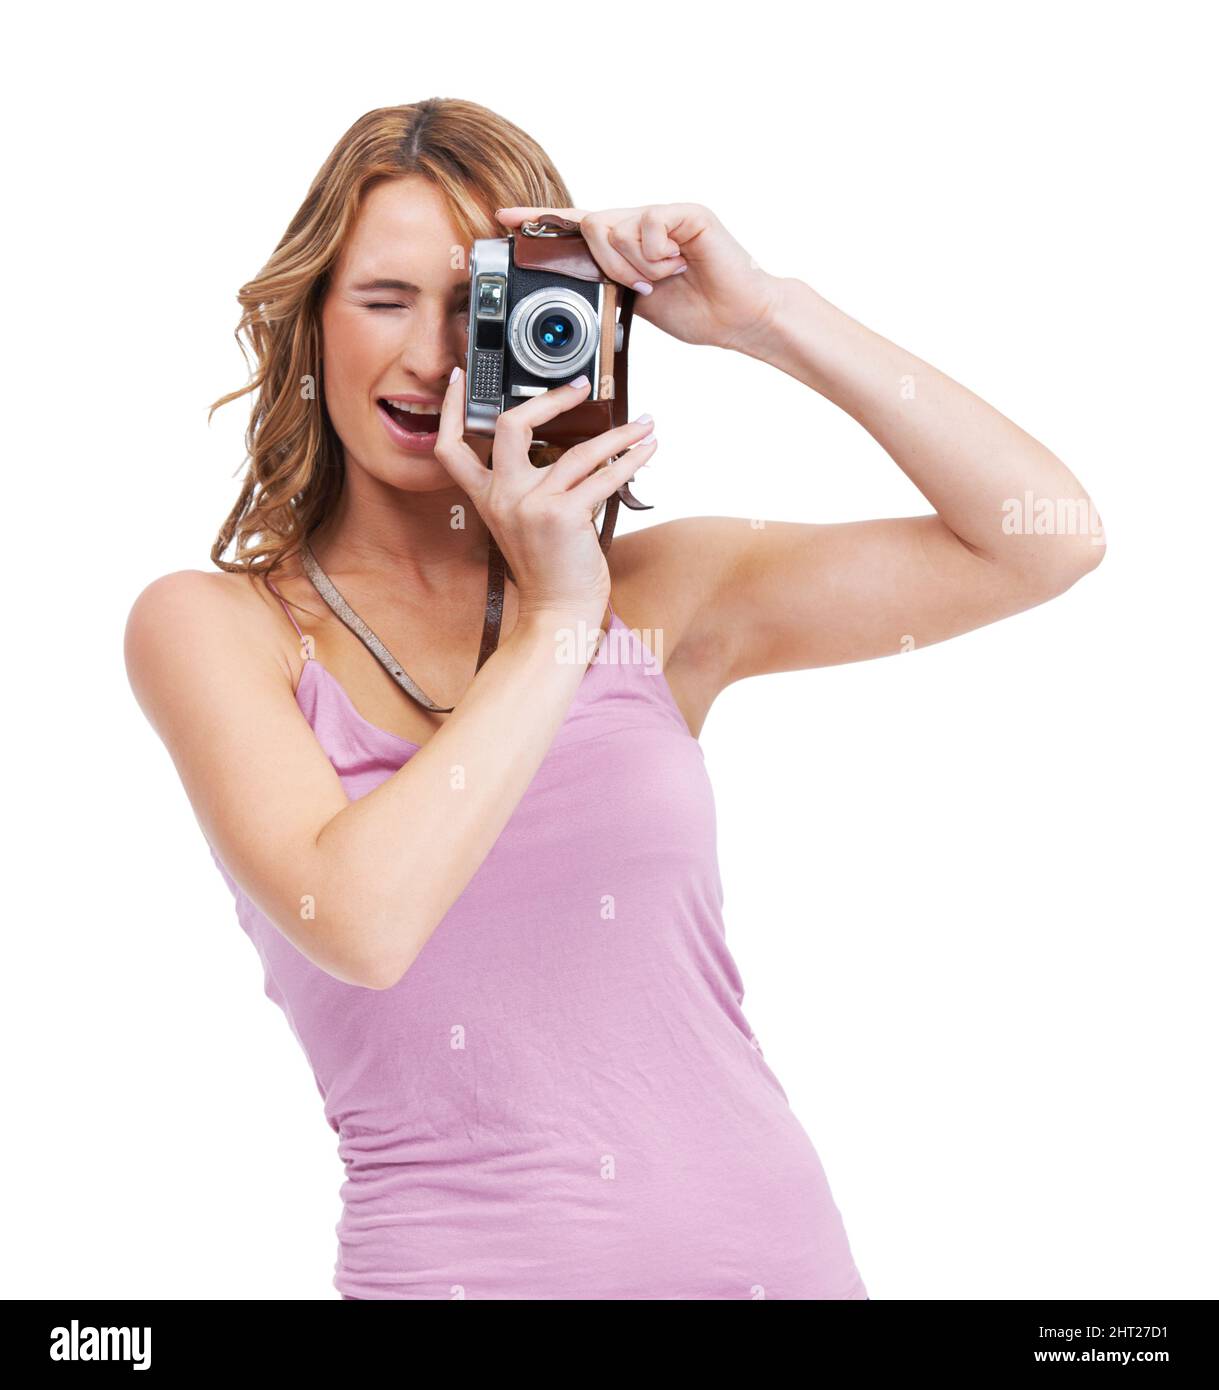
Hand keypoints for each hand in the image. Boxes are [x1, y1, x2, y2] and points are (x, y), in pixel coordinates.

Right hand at [433, 369, 657, 619]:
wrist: (558, 612)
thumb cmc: (549, 568)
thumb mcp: (523, 523)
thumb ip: (530, 487)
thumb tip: (570, 446)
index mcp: (487, 497)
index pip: (452, 447)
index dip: (449, 407)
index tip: (459, 377)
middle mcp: (503, 497)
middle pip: (511, 426)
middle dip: (550, 399)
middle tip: (581, 386)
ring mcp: (532, 505)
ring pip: (579, 451)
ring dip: (619, 435)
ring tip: (643, 426)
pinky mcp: (563, 516)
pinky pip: (603, 477)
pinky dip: (631, 461)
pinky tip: (647, 451)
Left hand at [495, 202, 783, 354]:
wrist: (739, 317)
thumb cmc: (697, 311)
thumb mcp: (636, 301)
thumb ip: (607, 283)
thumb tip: (577, 281)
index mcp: (628, 242)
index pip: (576, 223)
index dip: (540, 220)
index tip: (503, 218)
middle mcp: (642, 221)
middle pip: (592, 225)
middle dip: (607, 264)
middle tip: (638, 287)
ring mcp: (664, 213)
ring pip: (616, 228)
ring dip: (635, 265)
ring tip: (665, 278)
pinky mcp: (686, 212)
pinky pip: (647, 226)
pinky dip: (657, 255)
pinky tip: (680, 264)